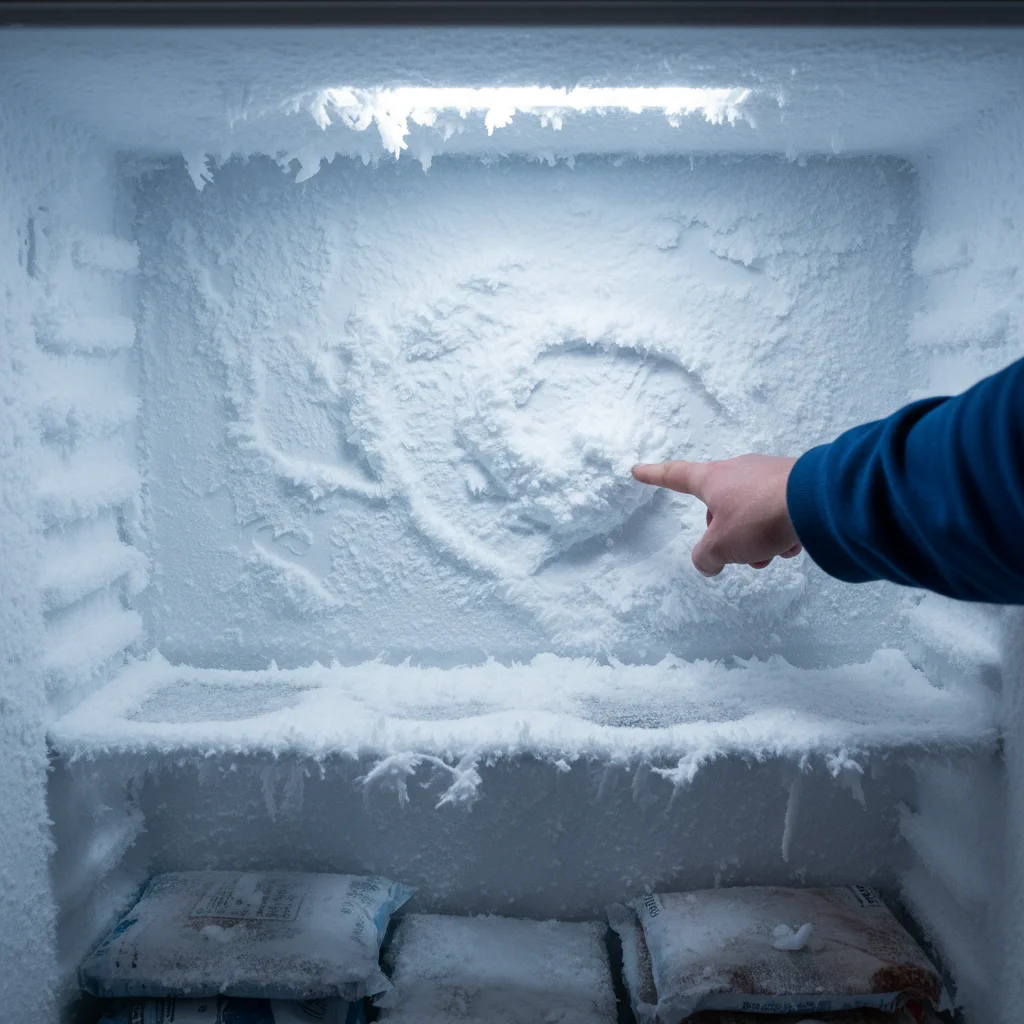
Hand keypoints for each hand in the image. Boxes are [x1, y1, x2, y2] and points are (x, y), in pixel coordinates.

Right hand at [631, 455, 802, 576]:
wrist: (817, 500)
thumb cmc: (758, 516)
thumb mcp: (721, 546)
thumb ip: (705, 557)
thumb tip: (707, 562)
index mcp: (713, 479)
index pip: (675, 476)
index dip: (654, 476)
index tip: (638, 470)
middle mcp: (738, 471)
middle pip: (720, 507)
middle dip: (727, 535)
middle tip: (740, 555)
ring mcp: (768, 474)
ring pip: (751, 513)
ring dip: (755, 539)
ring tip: (771, 554)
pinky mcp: (795, 482)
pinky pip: (777, 511)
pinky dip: (779, 531)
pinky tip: (792, 543)